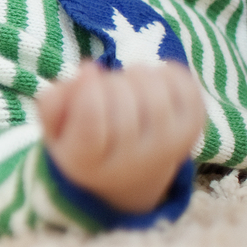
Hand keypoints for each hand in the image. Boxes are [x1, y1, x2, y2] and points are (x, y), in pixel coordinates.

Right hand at [36, 62, 206, 213]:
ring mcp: (168, 146)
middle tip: (105, 86)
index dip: (87, 90)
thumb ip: (53, 103)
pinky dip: (168, 72)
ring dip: (137, 74)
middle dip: (110, 82)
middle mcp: (132, 160)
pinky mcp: (192, 129)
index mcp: (88, 162)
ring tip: (127, 82)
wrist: (130, 177)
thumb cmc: (85, 145)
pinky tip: (152, 80)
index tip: (87, 75)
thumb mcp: (55, 132)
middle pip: (123, 103)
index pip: (91, 122)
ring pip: (155, 93)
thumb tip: (89, 69)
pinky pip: (186, 88)